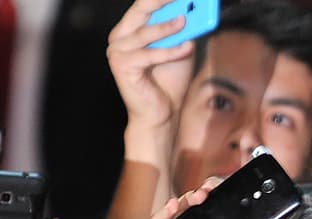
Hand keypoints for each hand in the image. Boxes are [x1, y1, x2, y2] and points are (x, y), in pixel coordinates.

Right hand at [107, 0, 196, 129]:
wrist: (162, 114)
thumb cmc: (168, 82)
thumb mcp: (180, 48)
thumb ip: (184, 29)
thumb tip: (194, 10)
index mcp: (131, 28)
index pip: (146, 4)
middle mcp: (120, 36)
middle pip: (141, 9)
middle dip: (161, 0)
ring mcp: (117, 51)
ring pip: (145, 33)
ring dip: (168, 27)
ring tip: (185, 22)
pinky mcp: (121, 66)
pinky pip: (149, 55)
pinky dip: (169, 52)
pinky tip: (186, 48)